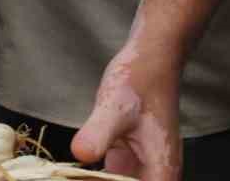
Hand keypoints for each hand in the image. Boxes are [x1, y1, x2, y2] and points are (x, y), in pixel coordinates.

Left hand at [71, 45, 181, 179]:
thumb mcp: (115, 106)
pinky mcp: (128, 161)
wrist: (149, 59)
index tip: (93, 180)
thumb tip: (80, 154)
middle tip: (70, 177)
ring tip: (67, 176)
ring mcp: (142, 170)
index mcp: (161, 171)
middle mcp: (156, 175)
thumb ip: (98, 132)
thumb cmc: (140, 80)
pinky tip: (71, 175)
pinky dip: (95, 179)